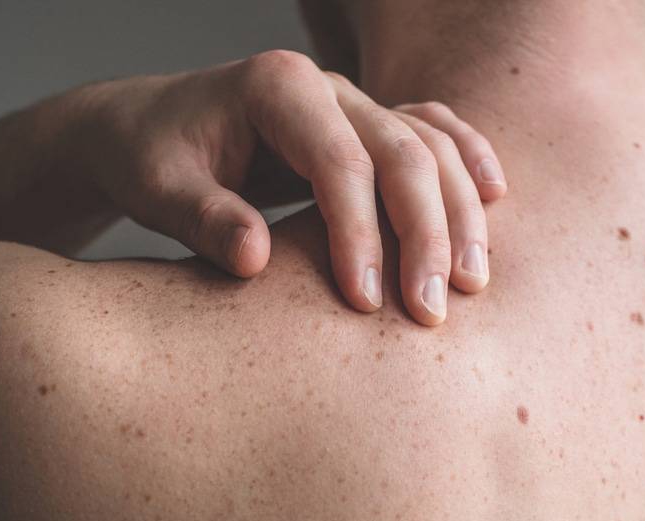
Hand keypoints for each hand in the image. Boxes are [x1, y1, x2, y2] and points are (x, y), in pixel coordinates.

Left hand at [82, 50, 506, 324]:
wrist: (149, 129)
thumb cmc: (150, 158)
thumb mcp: (157, 188)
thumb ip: (203, 218)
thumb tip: (256, 259)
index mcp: (277, 87)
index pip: (339, 162)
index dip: (359, 234)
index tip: (364, 303)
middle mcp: (327, 87)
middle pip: (402, 152)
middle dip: (425, 234)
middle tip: (432, 310)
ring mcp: (353, 101)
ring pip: (430, 146)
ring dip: (459, 213)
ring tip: (471, 282)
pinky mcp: (365, 125)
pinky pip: (432, 131)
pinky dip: (467, 162)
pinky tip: (495, 196)